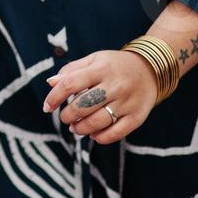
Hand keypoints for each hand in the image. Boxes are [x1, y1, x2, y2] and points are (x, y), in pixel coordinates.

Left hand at [41, 50, 156, 144]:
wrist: (151, 69)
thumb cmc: (115, 66)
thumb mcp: (94, 60)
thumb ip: (72, 70)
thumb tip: (51, 83)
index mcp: (101, 68)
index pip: (70, 84)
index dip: (54, 97)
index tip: (47, 107)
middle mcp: (115, 85)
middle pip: (83, 106)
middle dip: (68, 116)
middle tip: (65, 118)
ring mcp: (127, 102)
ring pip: (97, 122)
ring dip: (80, 129)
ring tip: (75, 127)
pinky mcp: (137, 117)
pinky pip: (116, 133)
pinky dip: (100, 137)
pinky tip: (92, 134)